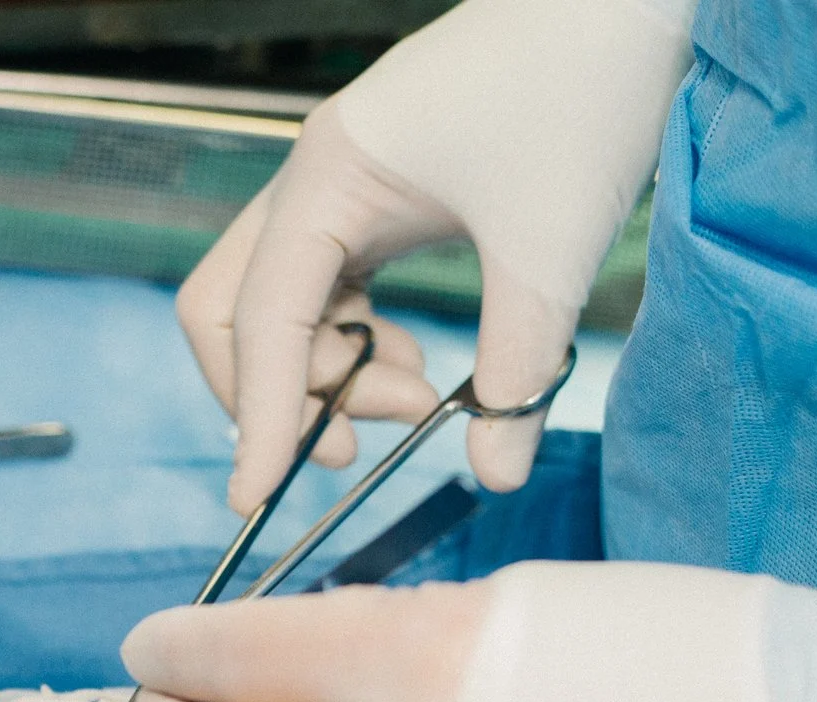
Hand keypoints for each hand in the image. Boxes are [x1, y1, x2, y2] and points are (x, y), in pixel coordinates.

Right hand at [177, 0, 689, 506]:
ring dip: (328, 373)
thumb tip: (495, 470)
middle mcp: (315, 179)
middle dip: (274, 392)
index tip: (255, 499)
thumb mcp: (552, 247)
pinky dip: (357, 343)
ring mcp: (341, 186)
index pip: (260, 319)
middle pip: (231, 310)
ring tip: (418, 397)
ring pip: (279, 307)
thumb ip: (516, 370)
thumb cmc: (585, 87)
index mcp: (331, 177)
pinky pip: (329, 290)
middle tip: (355, 448)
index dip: (258, 416)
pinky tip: (415, 362)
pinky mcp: (377, 195)